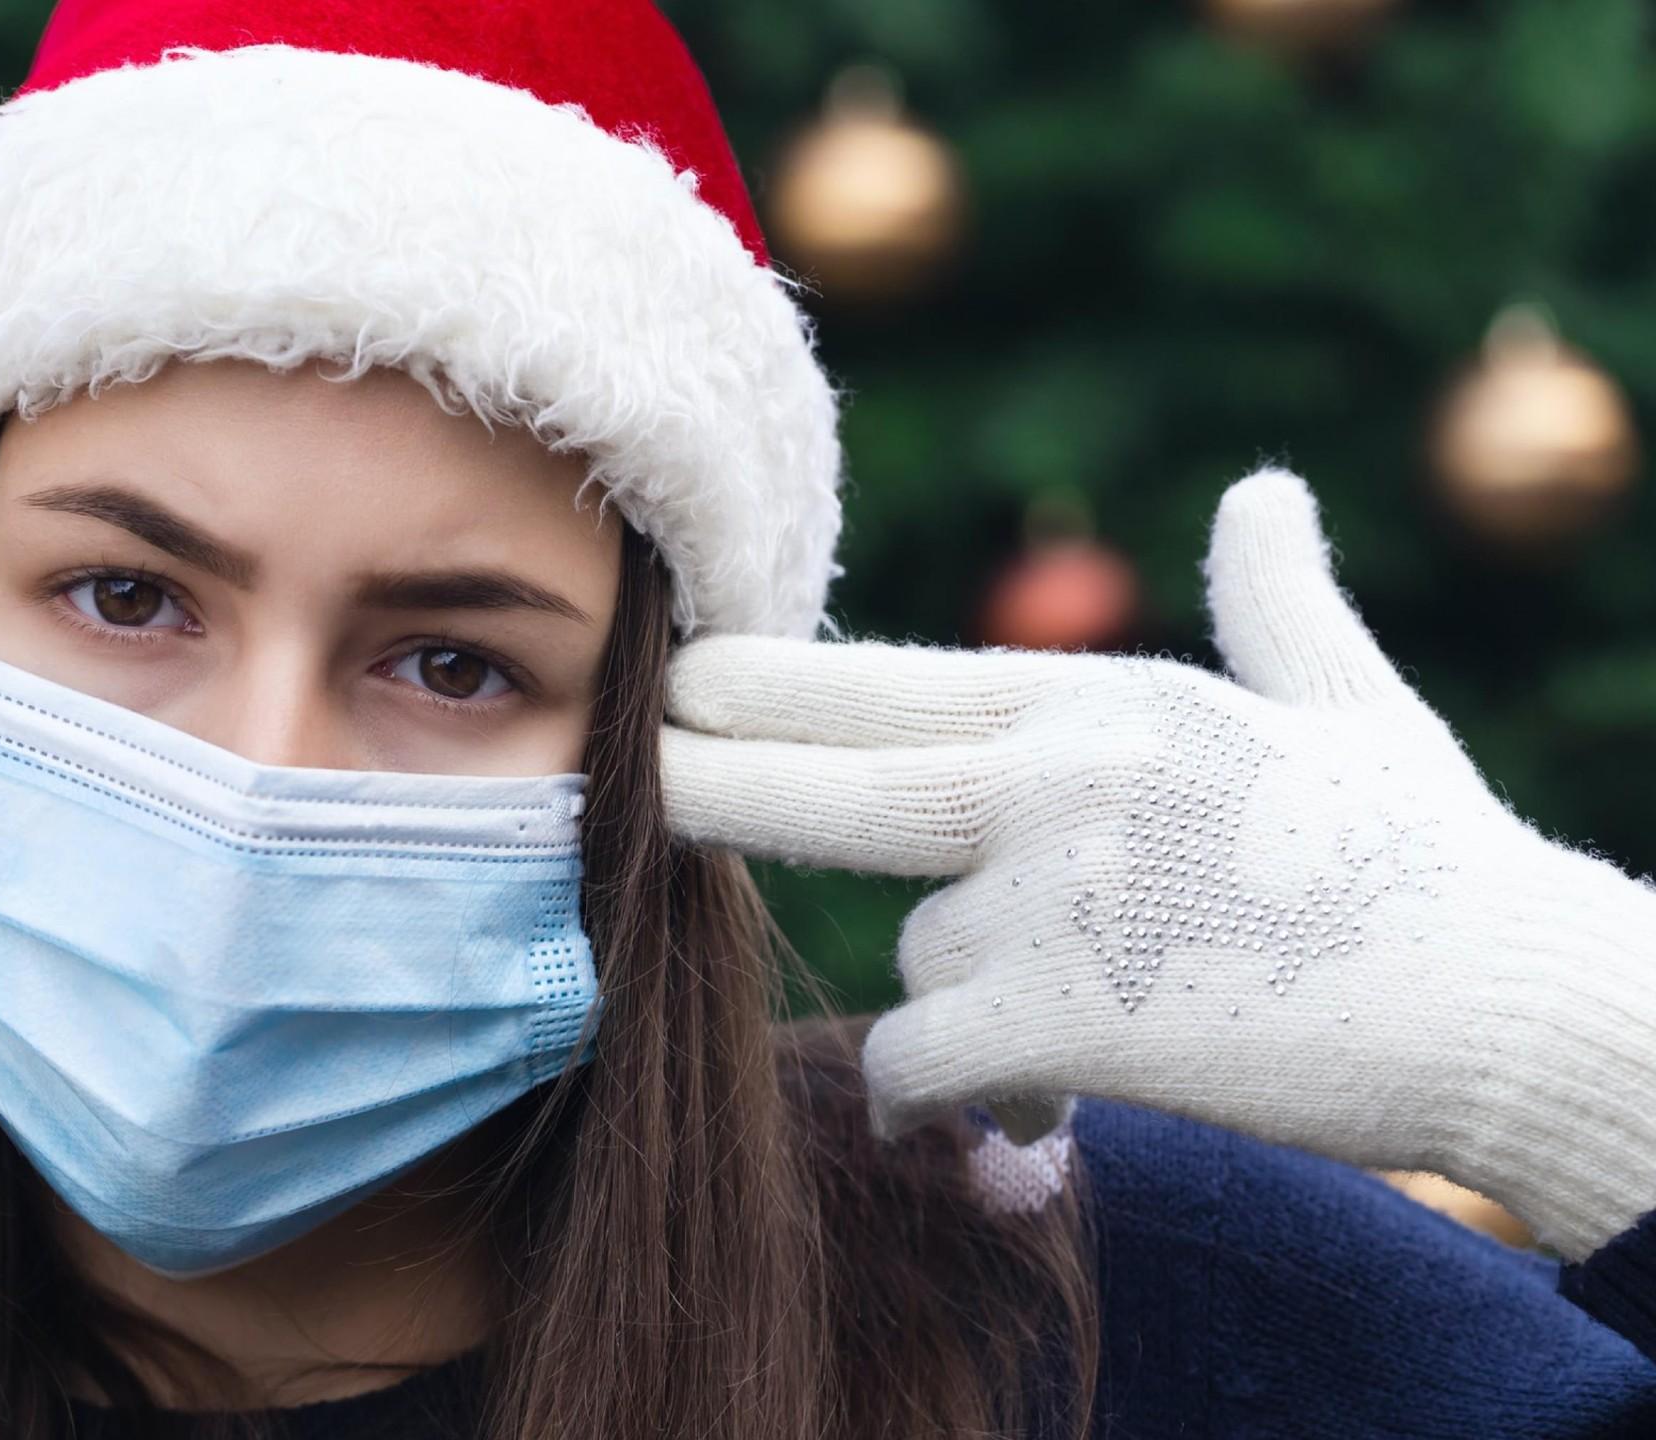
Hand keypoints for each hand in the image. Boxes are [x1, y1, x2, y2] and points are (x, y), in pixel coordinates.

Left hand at [660, 468, 1655, 1258]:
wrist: (1520, 1007)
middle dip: (712, 784)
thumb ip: (1274, 601)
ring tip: (1101, 1017)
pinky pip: (923, 1063)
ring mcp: (1048, 894)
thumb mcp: (1346, 704)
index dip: (768, 684)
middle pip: (825, 784)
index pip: (891, 679)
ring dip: (970, 1005)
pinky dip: (947, 1098)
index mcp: (1103, 700)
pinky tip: (1023, 1110)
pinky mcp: (1057, 1017)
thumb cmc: (1428, 861)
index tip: (678, 679)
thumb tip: (1265, 490)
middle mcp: (1053, 779)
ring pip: (917, 960)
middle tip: (641, 780)